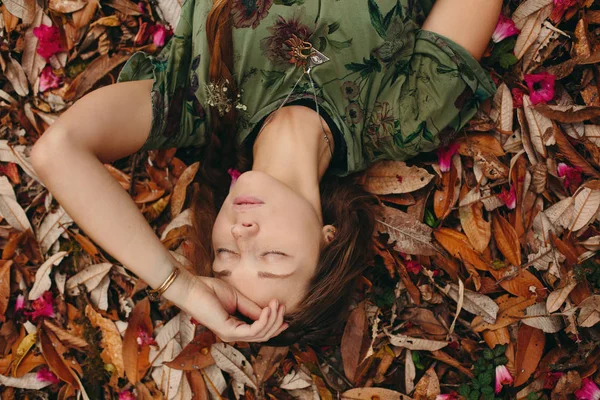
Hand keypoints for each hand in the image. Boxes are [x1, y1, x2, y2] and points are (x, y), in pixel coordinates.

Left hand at [165, 270, 287, 341]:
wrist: (191, 287)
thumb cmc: (209, 290)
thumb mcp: (237, 298)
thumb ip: (252, 308)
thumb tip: (268, 312)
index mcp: (234, 328)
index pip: (258, 332)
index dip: (274, 323)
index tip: (284, 311)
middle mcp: (232, 335)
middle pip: (263, 335)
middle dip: (276, 321)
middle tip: (282, 306)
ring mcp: (230, 335)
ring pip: (260, 334)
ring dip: (272, 320)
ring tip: (276, 305)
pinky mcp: (228, 331)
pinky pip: (253, 330)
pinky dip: (264, 320)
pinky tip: (269, 309)